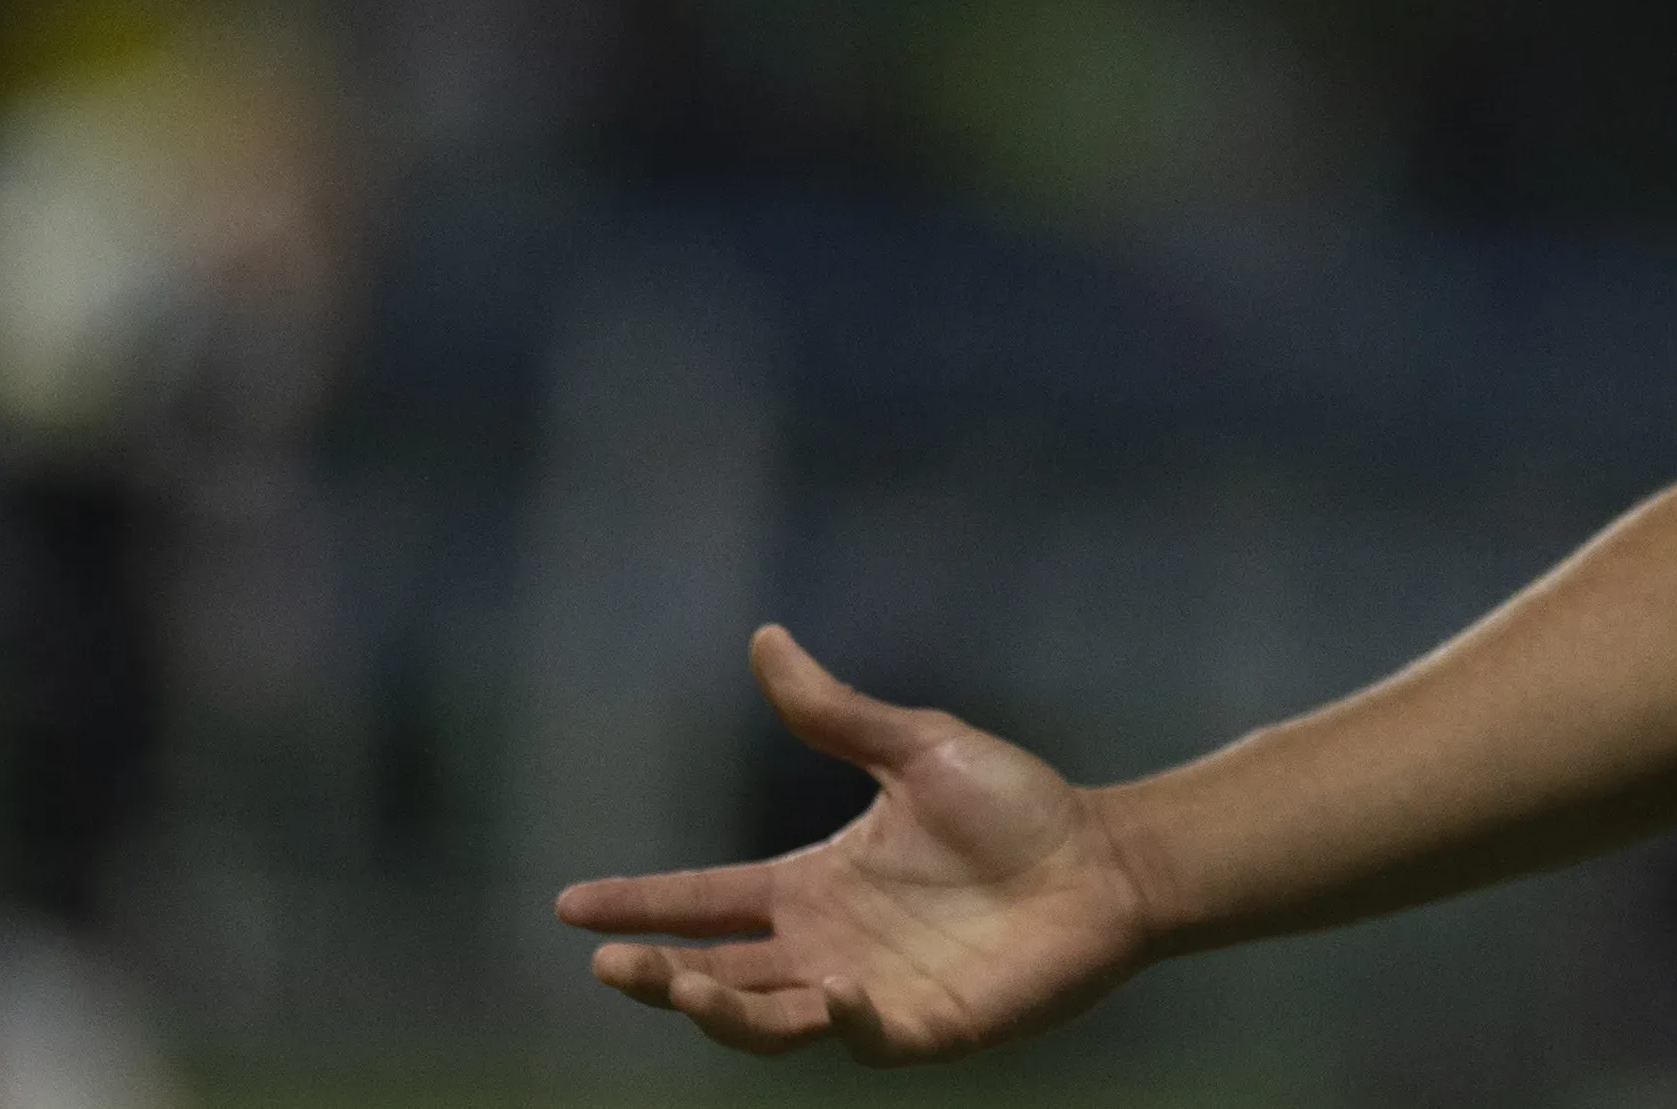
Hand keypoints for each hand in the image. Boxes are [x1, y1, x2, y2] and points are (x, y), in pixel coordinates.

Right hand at [555, 625, 1151, 1060]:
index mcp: (814, 884)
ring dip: (721, 1009)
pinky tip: (828, 992)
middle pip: (717, 971)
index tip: (571, 905)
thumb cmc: (1018, 808)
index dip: (641, 904)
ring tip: (683, 982)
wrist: (1105, 859)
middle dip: (656, 973)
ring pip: (767, 1020)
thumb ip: (835, 712)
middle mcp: (826, 947)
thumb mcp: (917, 748)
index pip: (705, 901)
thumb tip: (767, 638)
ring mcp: (868, 994)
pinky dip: (835, 1021)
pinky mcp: (922, 1029)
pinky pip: (859, 1039)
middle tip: (609, 963)